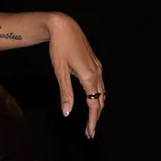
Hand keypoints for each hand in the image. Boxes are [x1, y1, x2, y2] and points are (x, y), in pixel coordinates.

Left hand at [47, 12, 105, 138]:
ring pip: (102, 92)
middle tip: (89, 132)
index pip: (94, 105)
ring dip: (97, 106)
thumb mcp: (60, 72)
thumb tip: (67, 112)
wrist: (63, 27)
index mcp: (89, 77)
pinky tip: (92, 98)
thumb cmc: (59, 48)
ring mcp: (97, 67)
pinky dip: (97, 95)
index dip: (92, 121)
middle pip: (100, 100)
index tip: (89, 133)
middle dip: (95, 117)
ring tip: (91, 119)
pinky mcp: (95, 63)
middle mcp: (97, 73)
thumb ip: (66, 93)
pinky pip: (99, 83)